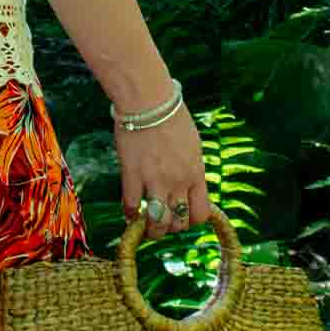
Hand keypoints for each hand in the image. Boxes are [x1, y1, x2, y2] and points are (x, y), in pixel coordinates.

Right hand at [114, 102, 211, 240]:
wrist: (148, 100)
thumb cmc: (171, 116)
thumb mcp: (193, 145)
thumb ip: (191, 169)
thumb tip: (188, 185)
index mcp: (196, 174)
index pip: (200, 214)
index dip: (190, 221)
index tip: (182, 216)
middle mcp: (178, 182)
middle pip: (179, 223)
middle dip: (171, 227)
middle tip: (162, 221)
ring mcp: (155, 180)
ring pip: (157, 223)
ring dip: (152, 230)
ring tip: (146, 225)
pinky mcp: (132, 175)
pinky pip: (131, 206)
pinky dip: (130, 214)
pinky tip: (129, 212)